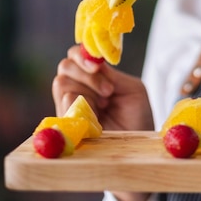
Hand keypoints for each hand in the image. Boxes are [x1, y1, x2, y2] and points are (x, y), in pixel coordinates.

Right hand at [52, 45, 154, 200]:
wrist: (137, 146)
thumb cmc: (138, 116)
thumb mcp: (131, 90)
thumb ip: (111, 74)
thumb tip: (92, 63)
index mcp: (96, 76)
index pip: (77, 54)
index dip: (83, 55)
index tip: (97, 66)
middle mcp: (80, 87)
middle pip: (66, 66)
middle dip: (87, 75)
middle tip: (109, 91)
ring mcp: (71, 103)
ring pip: (62, 83)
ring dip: (86, 90)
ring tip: (105, 105)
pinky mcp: (66, 120)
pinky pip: (63, 103)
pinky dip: (78, 105)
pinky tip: (94, 116)